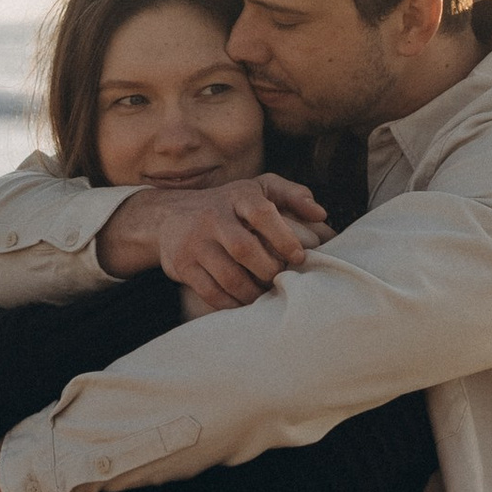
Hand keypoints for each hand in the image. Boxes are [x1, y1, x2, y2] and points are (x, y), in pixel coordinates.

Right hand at [97, 171, 329, 308]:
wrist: (169, 216)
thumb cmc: (228, 205)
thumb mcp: (258, 189)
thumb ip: (292, 195)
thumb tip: (321, 215)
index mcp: (237, 195)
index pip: (261, 213)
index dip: (284, 237)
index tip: (299, 257)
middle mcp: (212, 216)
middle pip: (244, 249)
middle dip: (269, 271)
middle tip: (281, 280)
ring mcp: (194, 242)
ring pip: (229, 276)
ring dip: (253, 292)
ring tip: (264, 294)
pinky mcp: (182, 265)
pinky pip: (211, 292)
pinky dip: (232, 303)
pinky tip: (244, 302)